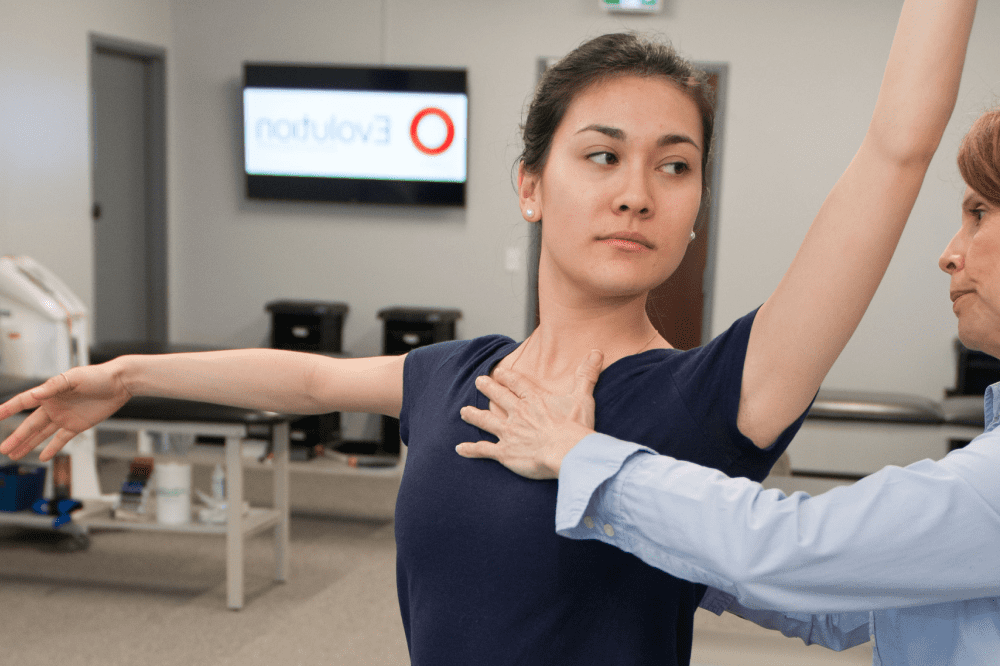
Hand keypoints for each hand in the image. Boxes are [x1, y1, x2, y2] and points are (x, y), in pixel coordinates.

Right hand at [0, 363, 131, 460]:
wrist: (120, 383)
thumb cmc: (98, 376)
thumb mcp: (74, 378)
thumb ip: (54, 386)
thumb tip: (35, 393)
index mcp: (49, 392)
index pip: (23, 402)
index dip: (8, 409)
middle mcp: (54, 406)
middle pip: (30, 424)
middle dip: (16, 437)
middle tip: (2, 449)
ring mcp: (65, 417)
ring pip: (42, 434)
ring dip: (28, 444)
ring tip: (14, 455)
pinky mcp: (77, 425)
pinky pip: (61, 439)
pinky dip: (52, 448)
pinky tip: (43, 456)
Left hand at [456, 350, 602, 478]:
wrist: (566, 452)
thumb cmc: (576, 427)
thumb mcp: (583, 396)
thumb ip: (587, 374)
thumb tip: (597, 352)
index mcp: (534, 400)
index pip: (518, 384)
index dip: (508, 377)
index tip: (499, 372)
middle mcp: (517, 414)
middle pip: (499, 397)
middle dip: (488, 388)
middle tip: (478, 381)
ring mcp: (508, 433)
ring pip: (486, 421)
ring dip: (474, 416)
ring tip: (464, 412)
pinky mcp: (505, 452)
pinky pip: (484, 450)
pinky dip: (471, 449)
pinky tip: (460, 448)